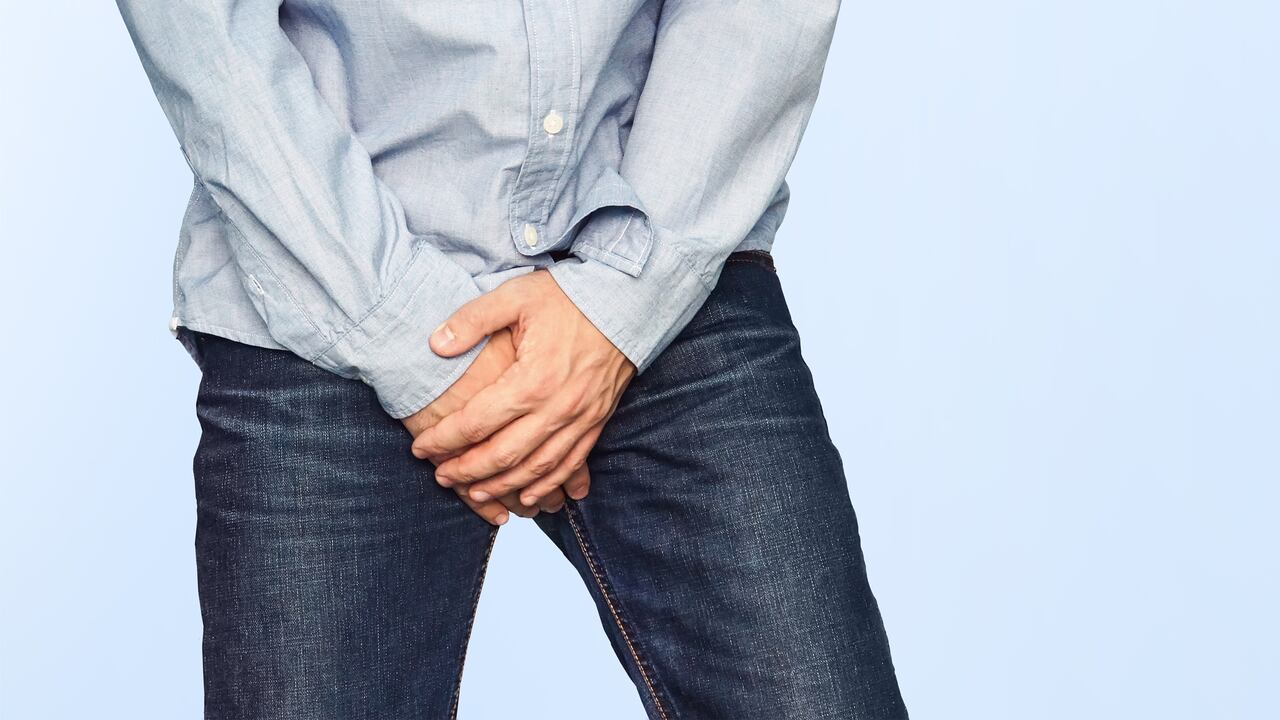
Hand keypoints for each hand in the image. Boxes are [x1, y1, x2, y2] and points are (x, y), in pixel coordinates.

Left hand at [411, 268, 634, 507]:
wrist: (626, 304)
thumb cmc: (569, 297)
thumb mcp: (516, 296)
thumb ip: (473, 319)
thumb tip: (435, 344)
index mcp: (532, 379)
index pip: (477, 422)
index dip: (444, 439)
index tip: (420, 447)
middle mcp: (557, 408)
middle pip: (503, 455)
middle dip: (466, 471)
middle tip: (440, 476)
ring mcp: (580, 419)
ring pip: (535, 469)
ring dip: (502, 486)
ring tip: (473, 494)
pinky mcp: (596, 423)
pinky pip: (570, 465)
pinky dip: (546, 486)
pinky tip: (527, 497)